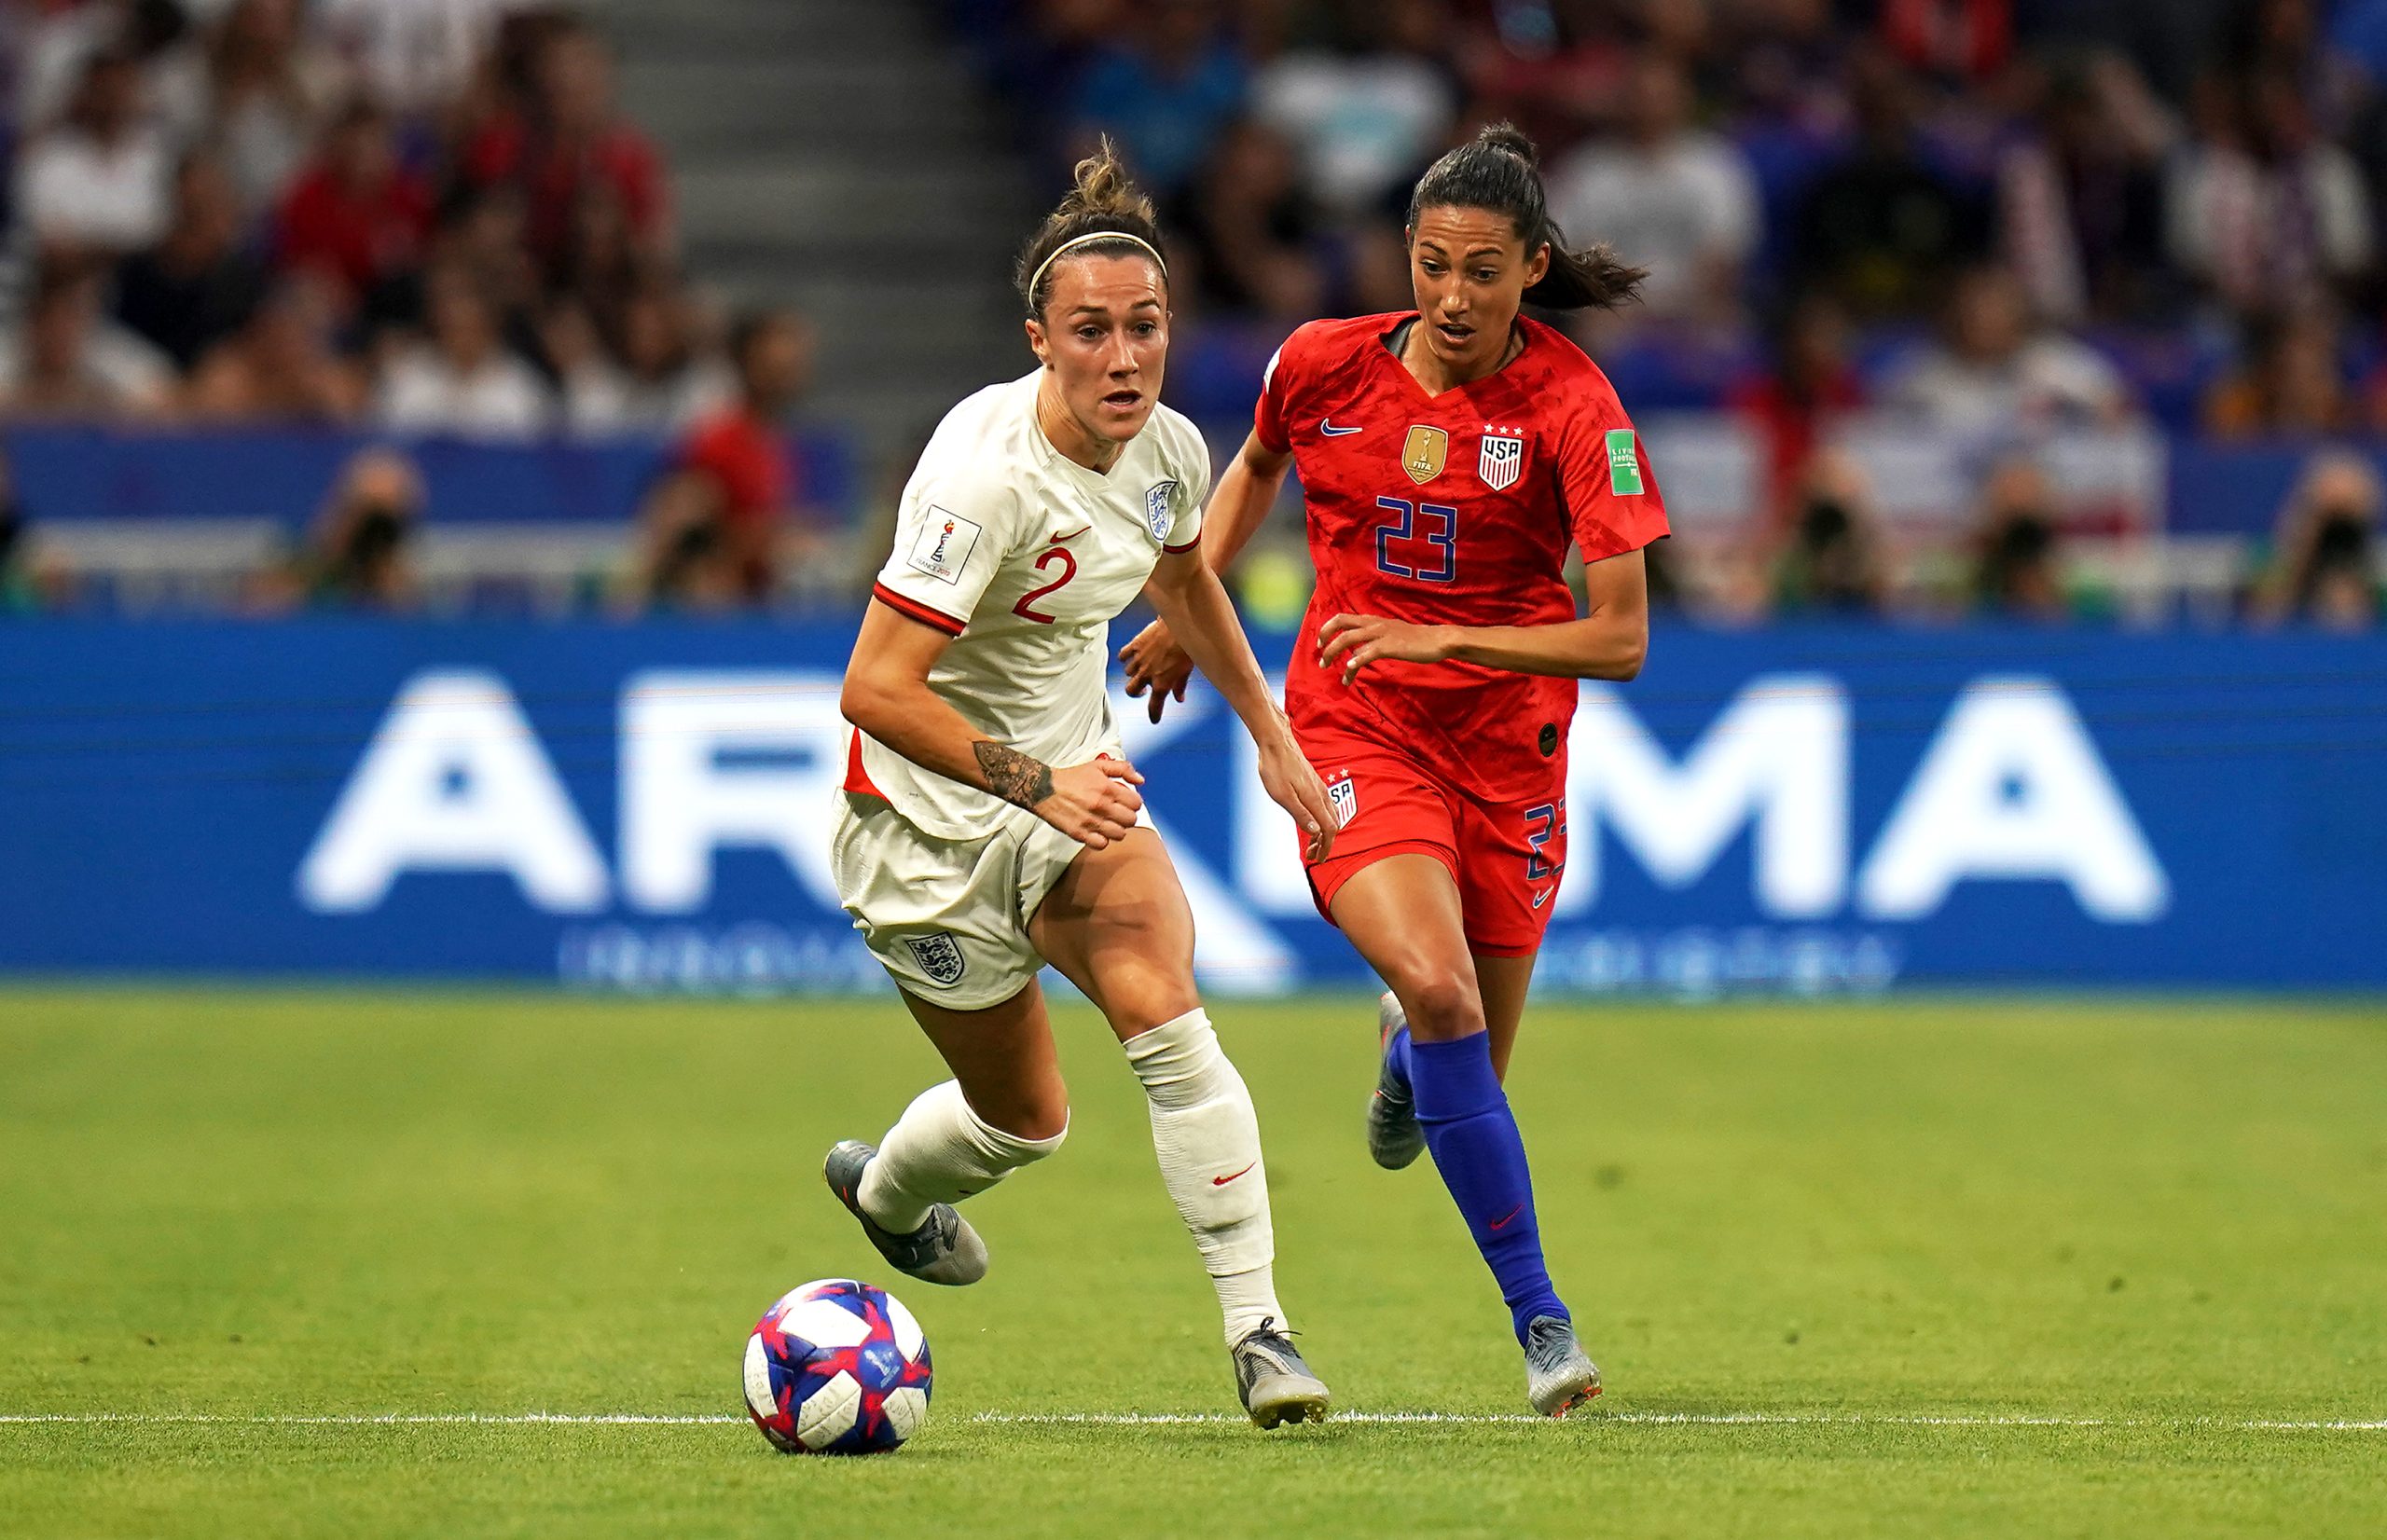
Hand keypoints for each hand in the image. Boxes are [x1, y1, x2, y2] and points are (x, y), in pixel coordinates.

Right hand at [1036, 756, 1145, 847]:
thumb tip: (1140, 780)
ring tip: (1108, 822)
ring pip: (1120, 834)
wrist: (1044, 789)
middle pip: (1131, 820)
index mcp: (1108, 788)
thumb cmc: (1071, 778)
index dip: (1133, 802)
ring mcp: (1091, 821)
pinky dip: (1102, 840)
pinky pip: (1102, 844)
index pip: (1136, 803)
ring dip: (1116, 829)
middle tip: (1118, 813)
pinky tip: (1098, 832)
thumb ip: (1123, 769)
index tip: (1126, 802)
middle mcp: (1101, 806)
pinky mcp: (1080, 834)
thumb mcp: (1098, 766)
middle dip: (1127, 816)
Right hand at [1120, 619, 1194, 723]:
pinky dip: (1125, 658)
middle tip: (1143, 691)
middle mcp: (1147, 674)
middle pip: (1131, 691)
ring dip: (1134, 673)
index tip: (1155, 719)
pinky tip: (1131, 656)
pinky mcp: (1135, 646)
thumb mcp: (1187, 671)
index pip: (1154, 707)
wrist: (1180, 627)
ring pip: (1127, 673)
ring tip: (1141, 669)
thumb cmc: (1187, 648)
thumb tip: (1179, 698)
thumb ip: (1180, 686)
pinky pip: (1123, 656)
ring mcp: (1139, 660)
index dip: (1154, 715)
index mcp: (1162, 684)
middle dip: (1136, 693)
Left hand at [1258, 737, 1337, 862]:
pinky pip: (1324, 807)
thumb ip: (1300, 814)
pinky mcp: (1314, 783)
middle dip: (1325, 843)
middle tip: (1310, 854)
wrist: (1276, 742)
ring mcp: (1319, 788)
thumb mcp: (1282, 795)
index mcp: (1315, 799)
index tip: (1318, 859)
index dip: (1326, 847)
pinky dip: (1321, 820)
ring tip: (1310, 843)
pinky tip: (1310, 822)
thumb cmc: (1275, 768)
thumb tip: (1315, 832)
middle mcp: (1322, 794)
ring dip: (1323, 832)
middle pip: (1332, 825)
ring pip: (1329, 815)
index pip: (1329, 830)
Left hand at [1316, 613, 1453, 684]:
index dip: (1327, 628)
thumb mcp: (1390, 634)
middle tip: (1321, 657)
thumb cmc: (1415, 640)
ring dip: (1334, 653)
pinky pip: (1368, 652)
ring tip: (1328, 667)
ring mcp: (1381, 633)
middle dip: (1325, 639)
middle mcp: (1374, 623)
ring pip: (1349, 639)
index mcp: (1373, 620)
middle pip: (1341, 624)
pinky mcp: (1390, 646)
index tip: (1320, 643)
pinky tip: (1349, 669)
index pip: (1342, 618)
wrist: (1437, 639)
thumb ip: (1372, 640)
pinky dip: (1356, 660)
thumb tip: (1356, 653)